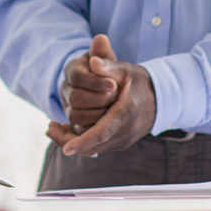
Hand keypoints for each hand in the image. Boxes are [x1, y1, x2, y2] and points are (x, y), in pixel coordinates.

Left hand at [48, 35, 154, 157]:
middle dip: (69, 141)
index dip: (83, 141)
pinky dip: (82, 142)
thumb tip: (92, 61)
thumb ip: (108, 65)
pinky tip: (66, 130)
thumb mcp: (125, 70)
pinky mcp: (119, 142)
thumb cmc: (139, 82)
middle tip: (49, 128)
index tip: (67, 149)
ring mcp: (123, 140)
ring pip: (94, 149)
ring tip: (52, 128)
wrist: (161, 99)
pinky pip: (98, 147)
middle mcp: (124, 132)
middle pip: (94, 145)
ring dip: (73, 142)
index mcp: (125, 113)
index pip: (102, 132)